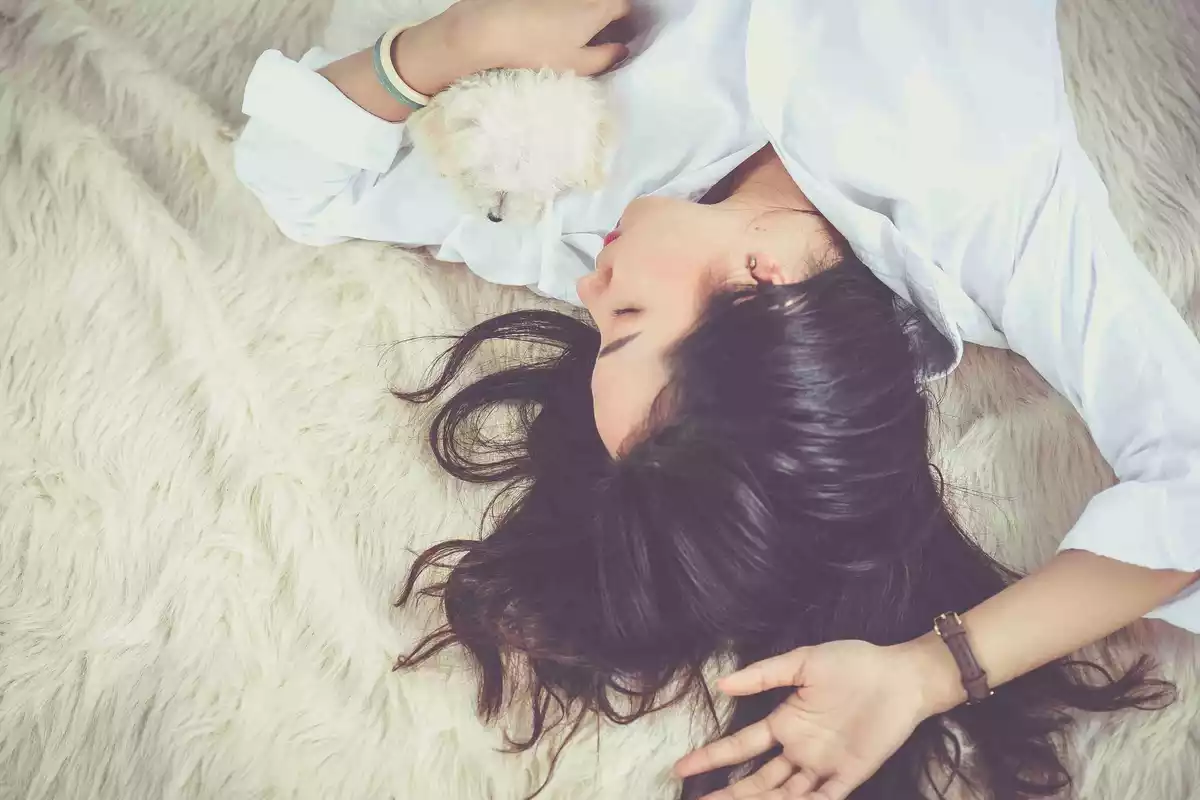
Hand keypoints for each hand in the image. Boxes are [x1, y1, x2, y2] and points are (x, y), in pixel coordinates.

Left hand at [440, 0, 631, 76]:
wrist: (494, 28)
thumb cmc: (539, 49)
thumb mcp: (577, 64)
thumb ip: (605, 57)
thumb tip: (622, 50)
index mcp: (598, 8)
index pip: (625, 7)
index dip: (627, 20)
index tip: (624, 33)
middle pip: (604, 0)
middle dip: (608, 12)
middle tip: (603, 33)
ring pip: (582, 1)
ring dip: (586, 11)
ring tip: (577, 31)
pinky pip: (563, 2)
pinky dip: (565, 9)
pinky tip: (553, 23)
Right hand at [674, 640, 951, 799]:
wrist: (900, 677)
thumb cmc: (853, 664)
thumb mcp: (803, 661)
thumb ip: (765, 674)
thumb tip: (723, 684)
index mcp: (784, 722)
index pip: (740, 746)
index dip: (712, 758)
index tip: (681, 767)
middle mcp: (798, 749)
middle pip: (756, 780)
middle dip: (728, 793)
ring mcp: (822, 766)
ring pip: (782, 794)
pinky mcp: (849, 776)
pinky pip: (822, 799)